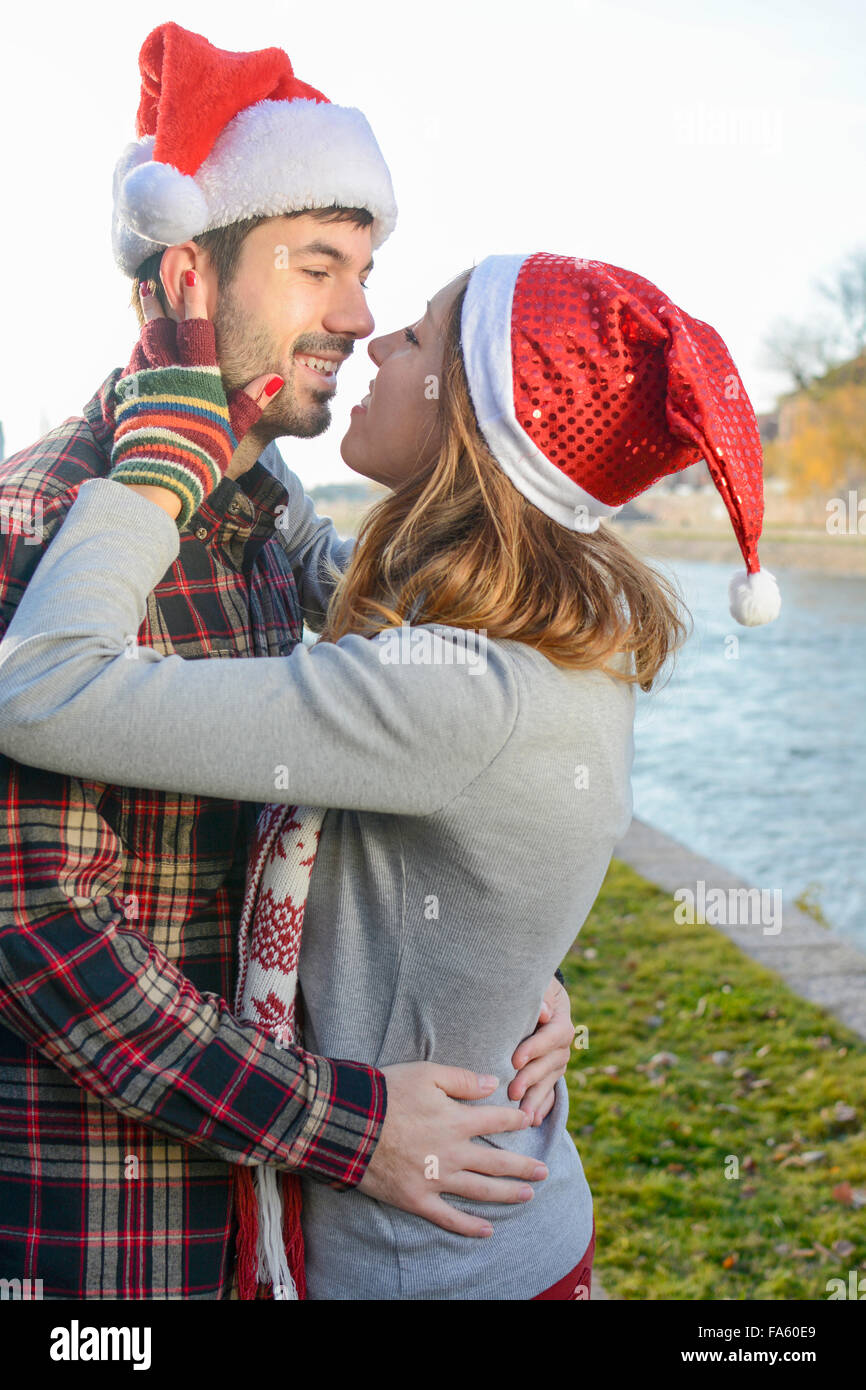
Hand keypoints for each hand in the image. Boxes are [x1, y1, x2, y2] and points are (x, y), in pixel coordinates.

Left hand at [109, 273, 283, 527]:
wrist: (156, 480)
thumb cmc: (200, 457)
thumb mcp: (232, 431)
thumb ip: (251, 402)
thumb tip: (274, 377)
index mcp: (195, 378)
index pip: (196, 329)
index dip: (194, 300)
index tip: (190, 274)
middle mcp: (166, 374)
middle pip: (159, 328)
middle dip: (157, 302)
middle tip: (152, 280)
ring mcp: (143, 385)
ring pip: (142, 345)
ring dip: (145, 324)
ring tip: (145, 309)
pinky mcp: (128, 401)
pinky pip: (132, 368)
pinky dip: (136, 354)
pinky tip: (138, 352)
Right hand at [358, 1062, 547, 1237]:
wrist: (350, 1124)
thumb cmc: (387, 1093)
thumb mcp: (426, 1074)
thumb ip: (462, 1080)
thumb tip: (492, 1084)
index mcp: (457, 1120)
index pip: (496, 1122)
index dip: (516, 1122)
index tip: (529, 1122)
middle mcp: (453, 1153)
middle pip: (496, 1162)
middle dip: (523, 1167)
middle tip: (544, 1171)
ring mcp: (436, 1179)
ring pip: (480, 1190)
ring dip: (507, 1194)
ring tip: (528, 1196)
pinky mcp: (417, 1199)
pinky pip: (448, 1218)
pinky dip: (469, 1226)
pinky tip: (487, 1230)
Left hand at [509, 976, 574, 1124]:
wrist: (536, 998)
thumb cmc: (530, 989)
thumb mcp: (536, 986)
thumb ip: (539, 998)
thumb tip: (543, 1012)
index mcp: (561, 1020)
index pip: (553, 1035)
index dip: (536, 1048)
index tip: (515, 1060)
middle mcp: (562, 1045)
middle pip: (551, 1063)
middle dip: (531, 1079)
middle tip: (512, 1092)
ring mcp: (558, 1062)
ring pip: (550, 1081)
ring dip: (536, 1099)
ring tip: (522, 1116)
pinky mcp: (550, 1074)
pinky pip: (551, 1092)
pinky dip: (543, 1106)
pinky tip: (534, 1119)